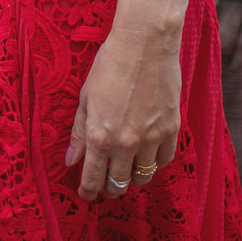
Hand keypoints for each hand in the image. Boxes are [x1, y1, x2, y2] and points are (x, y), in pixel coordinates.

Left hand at [66, 22, 180, 202]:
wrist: (145, 45)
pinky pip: (164, 161)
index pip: (93, 179)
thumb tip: (70, 161)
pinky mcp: (171, 130)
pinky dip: (155, 163)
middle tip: (106, 186)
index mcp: (100, 136)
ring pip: (143, 177)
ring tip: (126, 170)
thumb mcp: (85, 98)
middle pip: (119, 184)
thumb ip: (79, 133)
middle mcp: (125, 143)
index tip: (86, 195)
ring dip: (133, 178)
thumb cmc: (109, 65)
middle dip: (110, 189)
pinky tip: (147, 155)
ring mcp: (151, 139)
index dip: (88, 191)